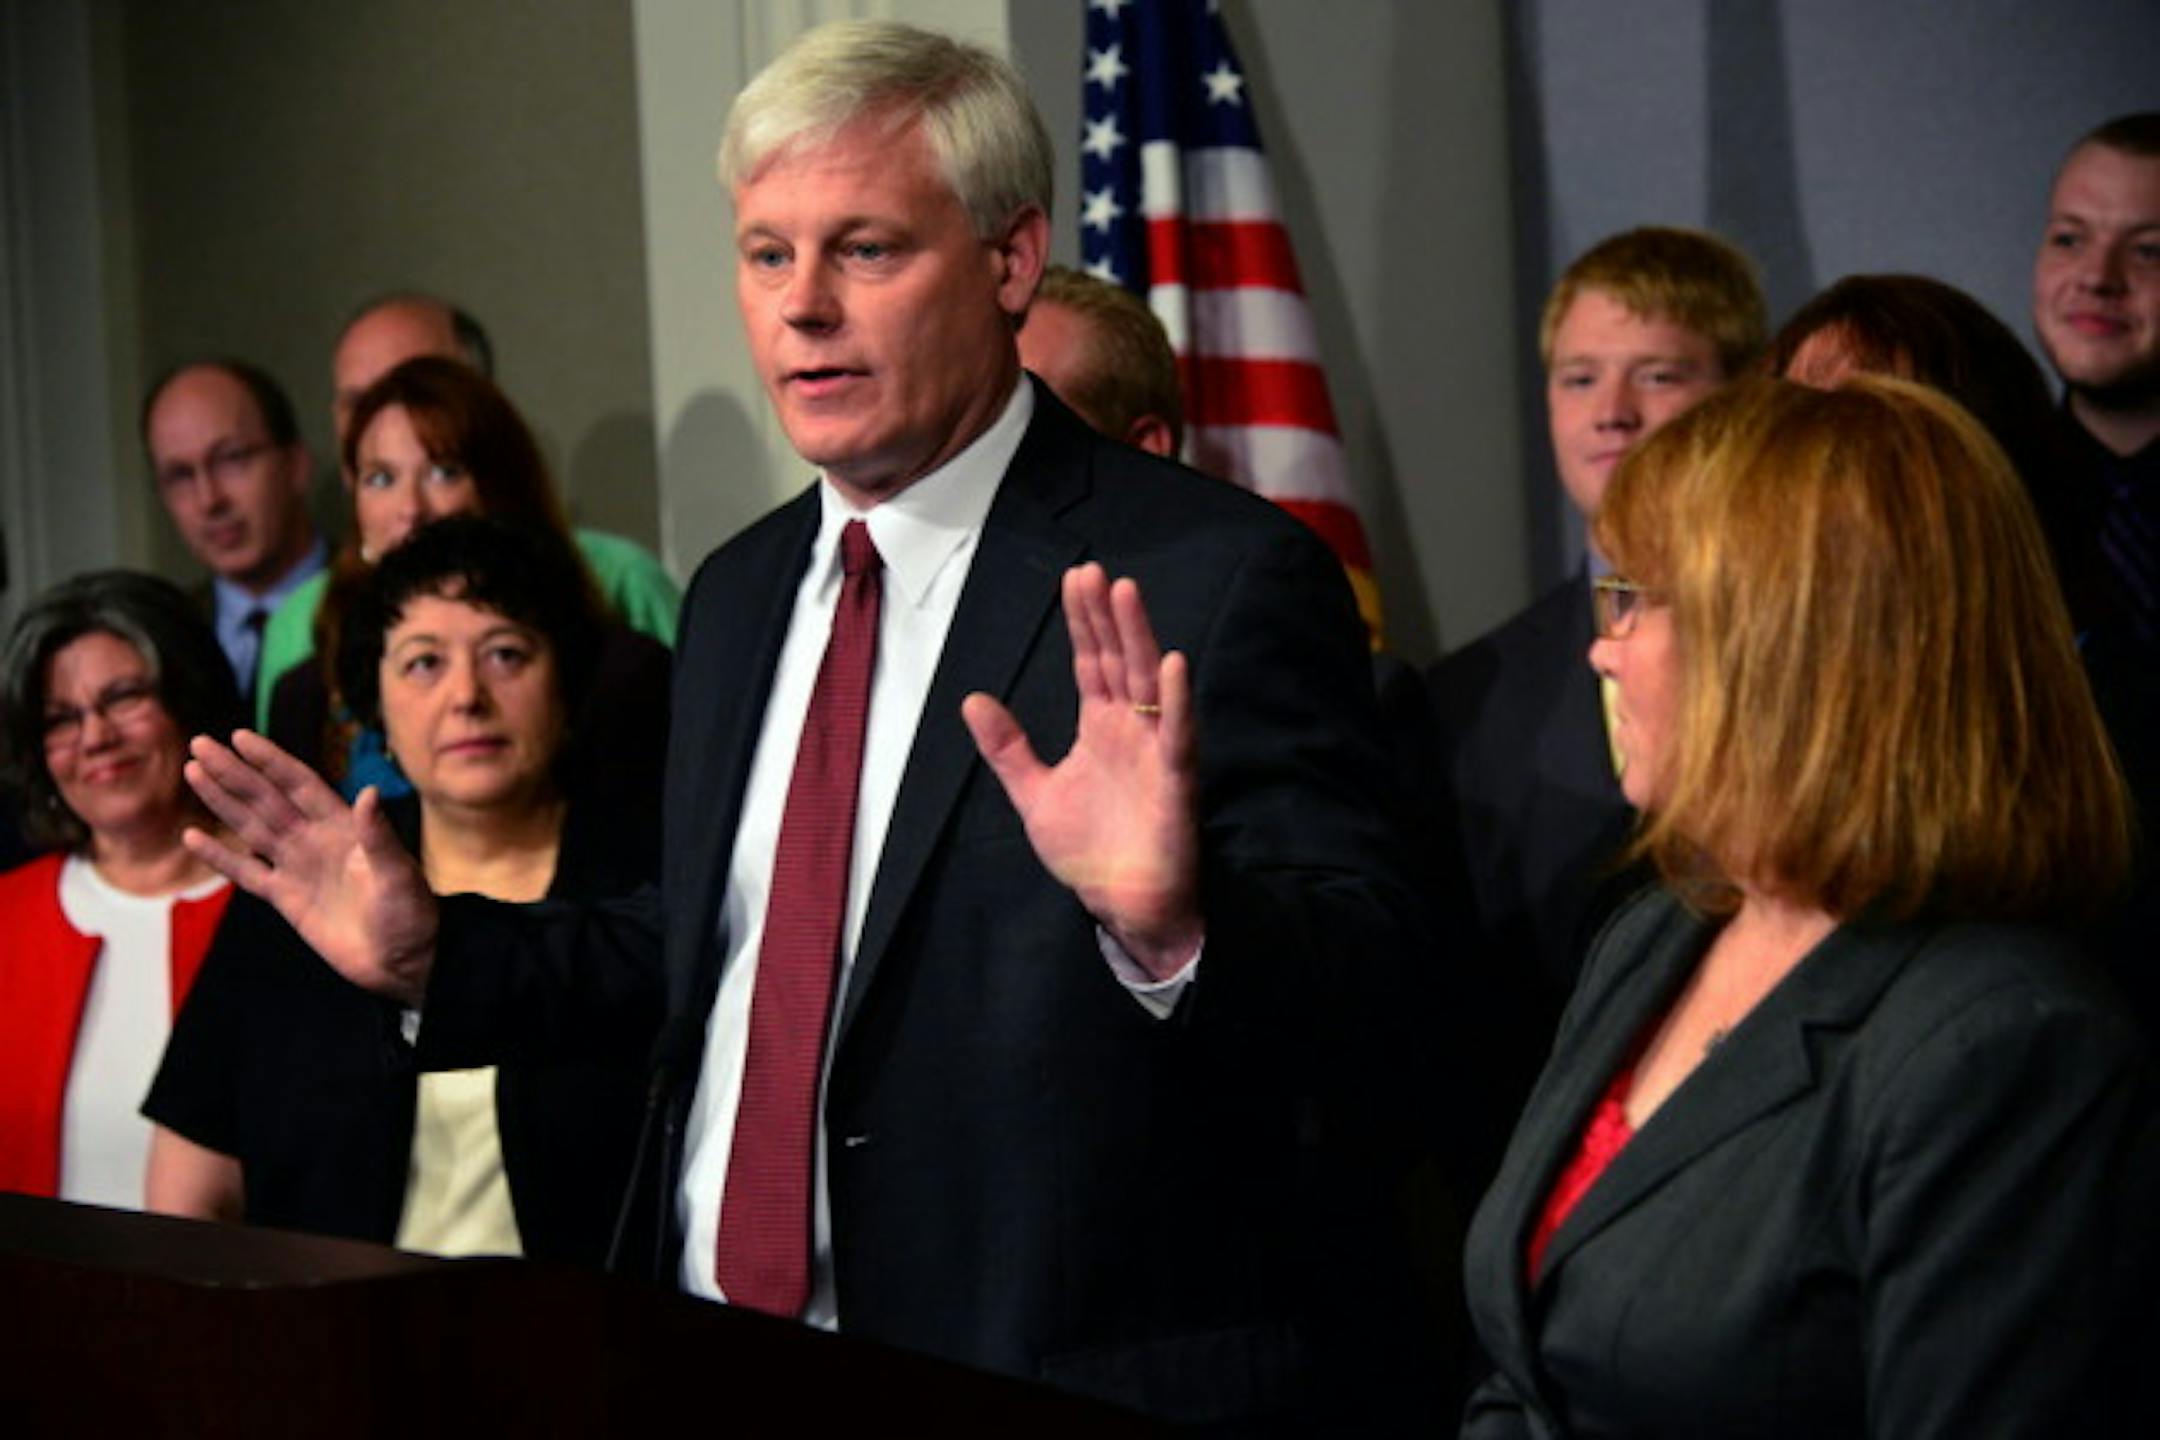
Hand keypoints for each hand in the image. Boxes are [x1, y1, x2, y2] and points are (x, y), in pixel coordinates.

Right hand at [183, 730, 437, 1005]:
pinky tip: (193, 836)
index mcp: (344, 826)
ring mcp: (298, 867)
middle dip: (234, 772)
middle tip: (200, 744)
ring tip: (194, 773)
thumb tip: (369, 793)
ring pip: (251, 827)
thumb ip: (378, 835)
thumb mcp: (398, 873)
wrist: (401, 962)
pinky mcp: (286, 899)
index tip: (240, 737)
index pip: (299, 784)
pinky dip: (220, 856)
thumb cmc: (410, 914)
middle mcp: (315, 839)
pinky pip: (246, 873)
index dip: (271, 761)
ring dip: (222, 801)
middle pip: (266, 798)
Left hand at [962, 564, 1201, 978]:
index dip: (1083, 623)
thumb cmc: (1091, 852)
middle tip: (1094, 572)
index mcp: (1102, 728)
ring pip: (1150, 685)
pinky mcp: (1176, 784)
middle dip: (1107, 617)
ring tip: (1126, 595)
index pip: (1092, 663)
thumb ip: (1008, 749)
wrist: (1125, 906)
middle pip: (1120, 661)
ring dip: (1140, 639)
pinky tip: (1173, 666)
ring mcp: (1157, 753)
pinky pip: (1179, 737)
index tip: (1075, 579)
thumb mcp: (1034, 795)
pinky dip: (1178, 703)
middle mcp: (1133, 731)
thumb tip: (973, 700)